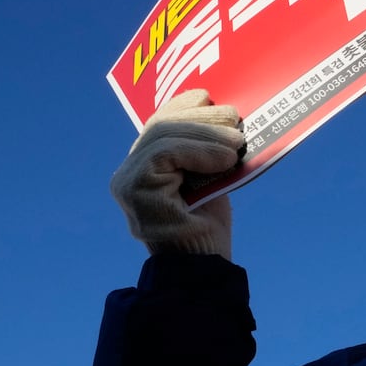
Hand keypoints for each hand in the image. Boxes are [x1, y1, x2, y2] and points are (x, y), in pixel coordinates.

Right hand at [110, 89, 242, 258]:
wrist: (203, 270)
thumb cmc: (209, 230)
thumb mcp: (209, 180)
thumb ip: (204, 152)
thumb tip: (225, 116)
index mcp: (145, 168)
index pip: (159, 124)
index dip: (182, 105)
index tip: (208, 95)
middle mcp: (129, 173)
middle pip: (160, 125)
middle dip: (200, 116)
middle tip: (235, 116)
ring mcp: (128, 182)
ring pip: (162, 135)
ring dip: (206, 132)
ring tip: (237, 140)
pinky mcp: (134, 190)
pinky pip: (164, 153)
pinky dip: (198, 150)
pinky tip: (225, 158)